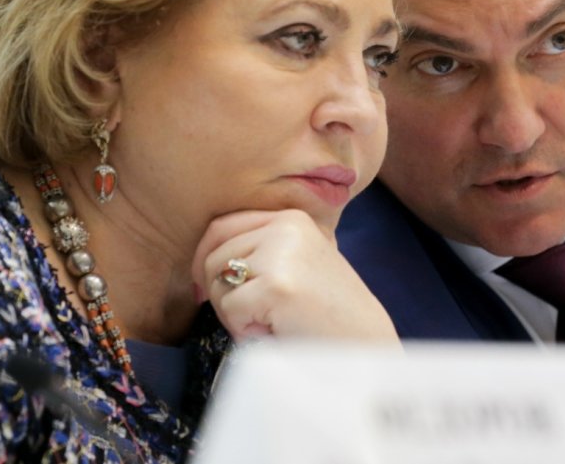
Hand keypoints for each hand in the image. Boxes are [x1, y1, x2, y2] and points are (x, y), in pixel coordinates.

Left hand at [190, 209, 398, 343]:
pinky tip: (275, 331)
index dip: (204, 259)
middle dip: (220, 293)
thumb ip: (260, 251)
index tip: (207, 288)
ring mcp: (282, 254)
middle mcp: (286, 227)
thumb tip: (202, 260)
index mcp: (291, 218)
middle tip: (252, 316)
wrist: (363, 345)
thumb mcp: (296, 264)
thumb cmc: (326, 314)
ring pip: (217, 283)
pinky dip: (244, 330)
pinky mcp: (276, 285)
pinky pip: (230, 309)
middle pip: (214, 256)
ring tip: (270, 322)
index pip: (221, 227)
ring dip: (233, 313)